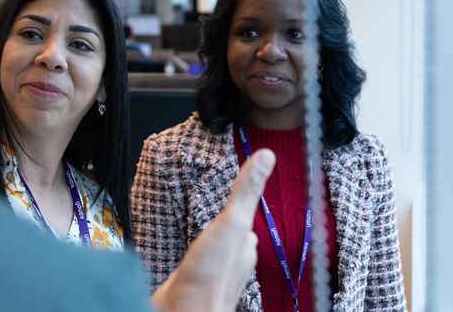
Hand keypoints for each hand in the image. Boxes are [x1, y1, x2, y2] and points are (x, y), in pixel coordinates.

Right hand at [151, 149, 275, 311]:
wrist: (185, 311)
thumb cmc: (211, 274)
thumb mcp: (233, 222)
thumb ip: (247, 190)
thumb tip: (267, 155)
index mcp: (244, 247)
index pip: (248, 226)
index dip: (243, 212)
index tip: (242, 200)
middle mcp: (231, 264)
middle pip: (231, 242)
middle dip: (225, 230)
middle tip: (223, 216)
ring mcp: (210, 277)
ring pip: (213, 255)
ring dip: (209, 245)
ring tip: (206, 236)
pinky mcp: (189, 285)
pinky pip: (194, 268)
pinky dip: (191, 260)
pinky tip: (186, 260)